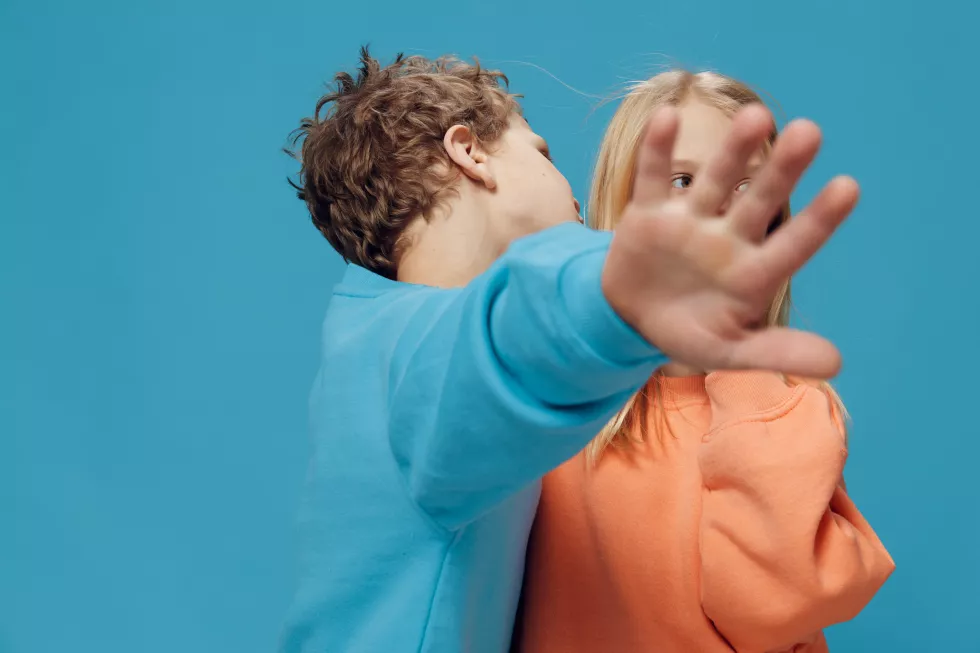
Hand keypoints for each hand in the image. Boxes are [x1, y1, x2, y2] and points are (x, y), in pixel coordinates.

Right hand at [602, 104, 856, 378]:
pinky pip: (653, 178)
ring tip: (757, 117)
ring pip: (712, 180)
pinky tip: (667, 117)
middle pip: (759, 200)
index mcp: (753, 271)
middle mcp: (727, 237)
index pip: (792, 244)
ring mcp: (689, 220)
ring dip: (732, 151)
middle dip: (782, 170)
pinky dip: (656, 150)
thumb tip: (838, 364)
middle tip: (810, 132)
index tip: (848, 187)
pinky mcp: (648, 212)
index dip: (819, 219)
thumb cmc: (691, 333)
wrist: (631, 319)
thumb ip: (778, 352)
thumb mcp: (730, 350)